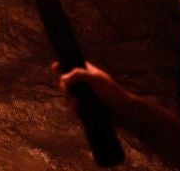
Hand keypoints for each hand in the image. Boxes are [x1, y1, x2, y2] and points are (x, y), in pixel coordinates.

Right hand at [52, 61, 179, 167]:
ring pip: (69, 98)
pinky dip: (75, 111)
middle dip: (66, 88)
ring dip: (70, 101)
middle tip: (69, 90)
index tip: (54, 66)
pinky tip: (78, 111)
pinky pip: (75, 110)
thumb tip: (63, 78)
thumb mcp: (96, 79)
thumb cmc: (114, 93)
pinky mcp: (87, 110)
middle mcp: (85, 85)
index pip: (72, 66)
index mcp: (88, 73)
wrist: (125, 113)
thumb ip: (78, 74)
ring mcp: (86, 98)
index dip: (63, 66)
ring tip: (76, 103)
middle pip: (66, 84)